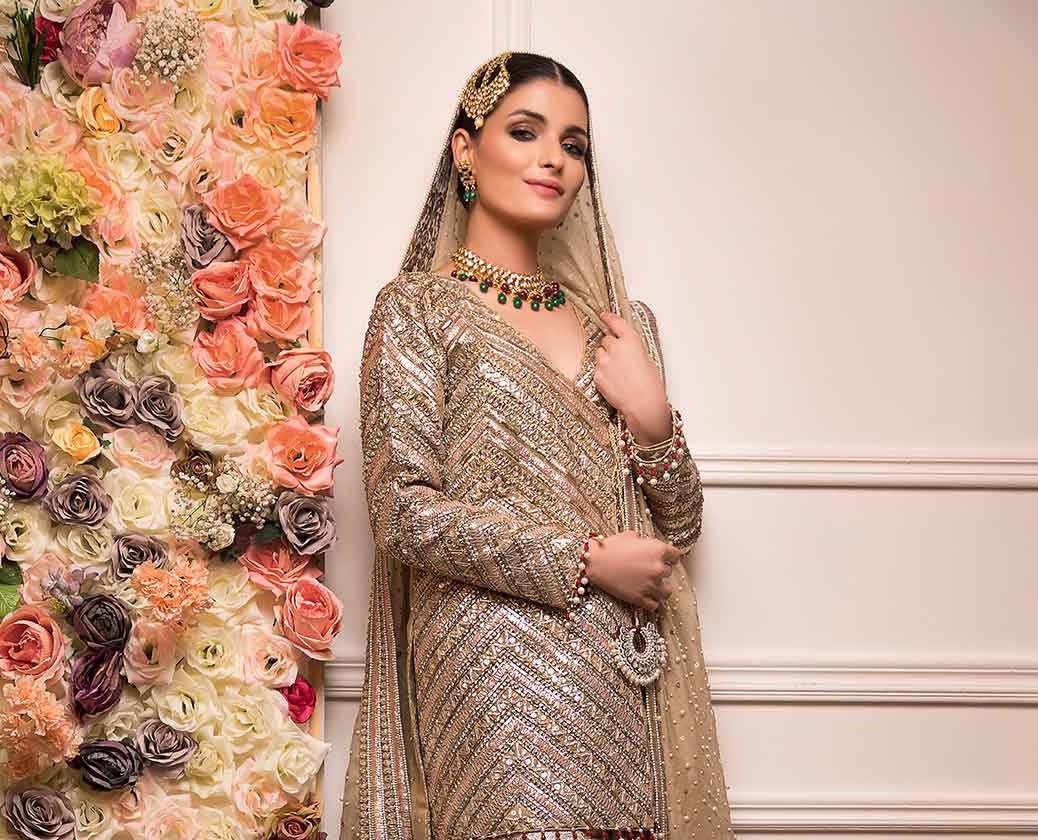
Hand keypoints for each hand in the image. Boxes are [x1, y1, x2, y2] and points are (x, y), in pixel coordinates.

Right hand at [584, 530, 680, 610]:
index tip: (666, 559)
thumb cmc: (610, 547)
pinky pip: (655, 605)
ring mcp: (650, 585)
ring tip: (652, 586)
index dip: (670, 557)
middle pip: (669, 572)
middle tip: (649, 570)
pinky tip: (646, 597)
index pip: (676, 556)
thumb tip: (647, 545)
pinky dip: (651, 602)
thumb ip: (645, 541)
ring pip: (666, 592)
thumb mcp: (630, 536)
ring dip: (660, 589)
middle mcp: (658, 568)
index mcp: (658, 550)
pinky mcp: (640, 598)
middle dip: (660, 571)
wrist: (594, 562)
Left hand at [594, 312, 671, 444]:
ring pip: (600, 354)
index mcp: (631, 340)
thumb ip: (633, 349)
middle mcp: (615, 348)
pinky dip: (604, 373)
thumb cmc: (650, 384)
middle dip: (611, 346)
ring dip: (606, 359)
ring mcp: (604, 362)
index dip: (608, 318)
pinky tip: (615, 382)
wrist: (643, 404)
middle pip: (606, 339)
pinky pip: (597, 369)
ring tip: (618, 373)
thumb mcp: (647, 359)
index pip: (615, 322)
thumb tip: (625, 348)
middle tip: (620, 358)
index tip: (604, 316)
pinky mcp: (597, 375)